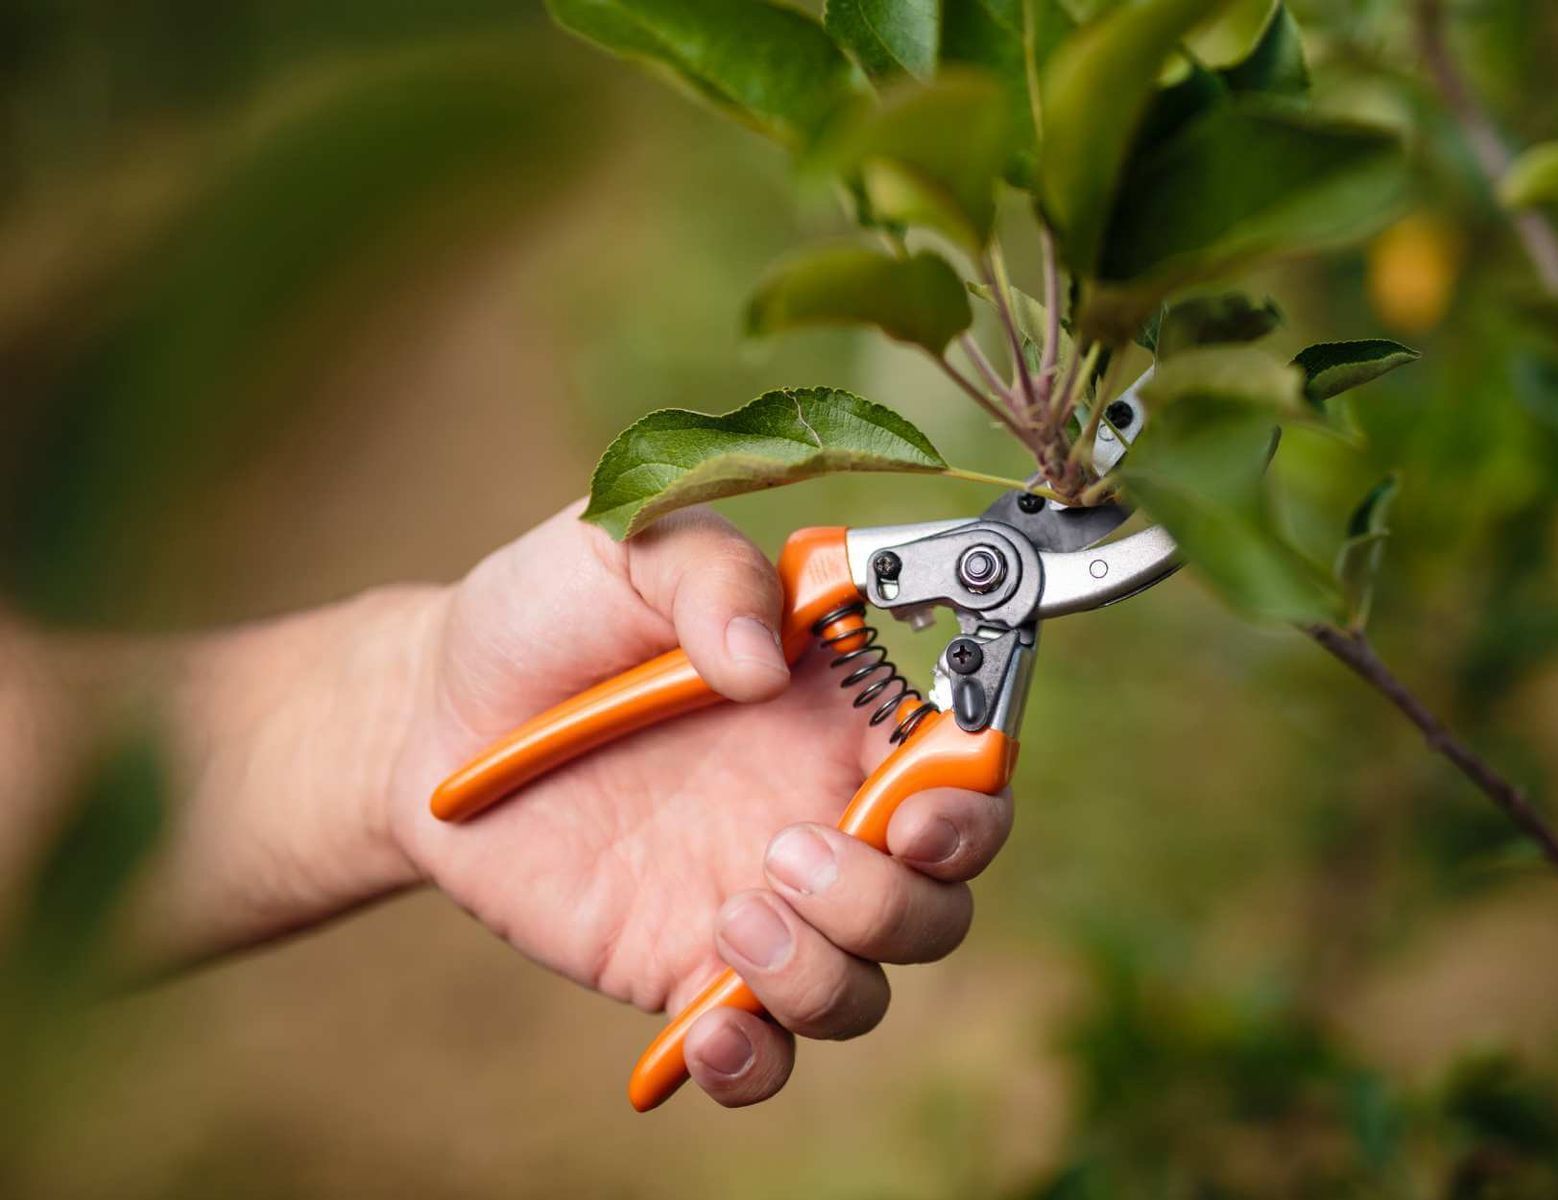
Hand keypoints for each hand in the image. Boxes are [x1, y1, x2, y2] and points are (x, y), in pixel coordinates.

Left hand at [386, 504, 1012, 1105]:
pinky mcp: (690, 974)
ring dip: (826, 969)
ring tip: (730, 915)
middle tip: (792, 850)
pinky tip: (708, 1032)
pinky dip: (758, 1064)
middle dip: (901, 896)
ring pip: (868, 983)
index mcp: (841, 707)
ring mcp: (763, 900)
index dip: (974, 796)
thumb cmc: (544, 616)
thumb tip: (763, 659)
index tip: (920, 805)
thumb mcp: (623, 544)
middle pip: (942, 893)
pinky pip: (768, 1054)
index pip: (965, 764)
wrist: (430, 718)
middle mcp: (821, 808)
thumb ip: (708, 573)